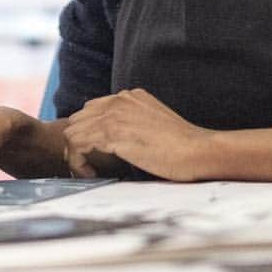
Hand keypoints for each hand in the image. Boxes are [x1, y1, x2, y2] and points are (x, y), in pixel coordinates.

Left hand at [63, 88, 213, 180]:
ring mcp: (114, 114)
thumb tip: (119, 141)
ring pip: (72, 131)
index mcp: (128, 97)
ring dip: (75, 154)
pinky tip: (91, 174)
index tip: (96, 155)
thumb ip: (135, 123)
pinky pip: (76, 144)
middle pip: (78, 119)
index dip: (88, 134)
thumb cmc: (183, 146)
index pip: (91, 111)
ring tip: (89, 172)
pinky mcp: (112, 132)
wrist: (199, 150)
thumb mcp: (154, 124)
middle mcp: (118, 100)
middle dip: (79, 143)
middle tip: (88, 165)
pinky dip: (77, 161)